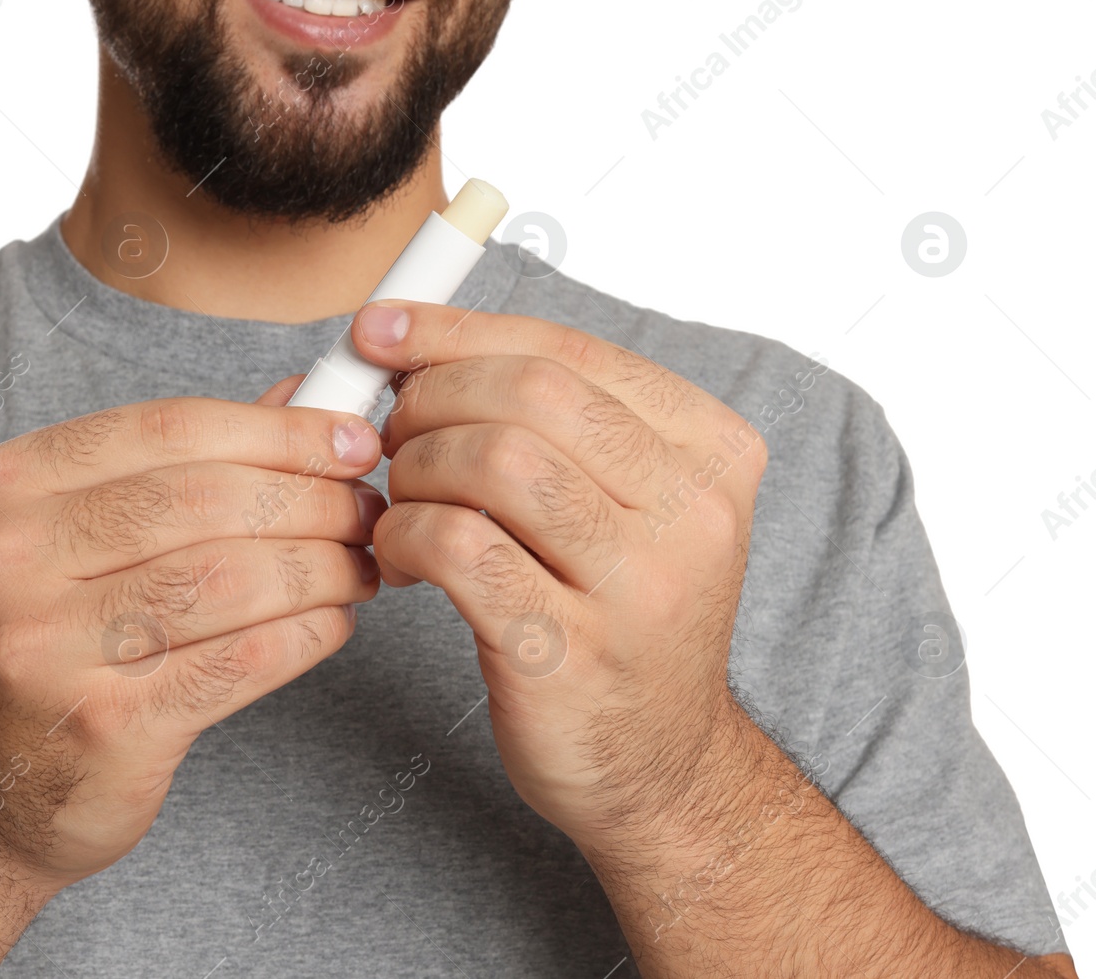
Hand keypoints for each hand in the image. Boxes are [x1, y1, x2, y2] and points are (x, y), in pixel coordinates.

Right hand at [0, 382, 384, 890]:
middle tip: (367, 510)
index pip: (170, 428)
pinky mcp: (104, 725)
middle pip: (205, 500)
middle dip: (311, 498)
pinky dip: (307, 632)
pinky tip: (332, 621)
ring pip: (230, 577)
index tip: (350, 439)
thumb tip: (304, 403)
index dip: (278, 429)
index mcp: (7, 486)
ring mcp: (47, 647)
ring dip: (320, 567)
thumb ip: (190, 464)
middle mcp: (10, 559)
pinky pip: (243, 659)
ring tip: (359, 567)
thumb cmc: (57, 645)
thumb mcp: (90, 539)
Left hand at [349, 300, 767, 844]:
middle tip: (389, 431)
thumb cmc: (618, 615)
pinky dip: (405, 533)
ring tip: (400, 499)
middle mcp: (693, 511)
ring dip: (416, 467)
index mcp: (712, 451)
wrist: (659, 766)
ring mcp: (638, 588)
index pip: (570, 351)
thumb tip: (417, 341)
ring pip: (496, 460)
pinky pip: (460, 548)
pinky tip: (398, 554)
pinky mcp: (570, 654)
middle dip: (433, 396)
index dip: (460, 330)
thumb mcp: (626, 504)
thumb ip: (553, 422)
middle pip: (532, 394)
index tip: (383, 329)